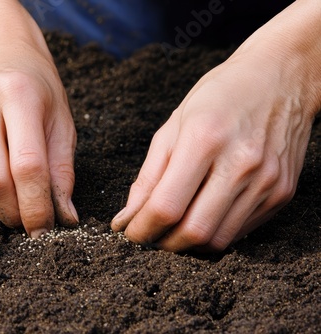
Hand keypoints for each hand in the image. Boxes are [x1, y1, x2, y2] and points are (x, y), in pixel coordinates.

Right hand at [0, 0, 79, 236]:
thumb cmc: (34, 90)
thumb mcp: (61, 121)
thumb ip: (62, 170)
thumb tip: (65, 217)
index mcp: (17, 94)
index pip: (27, 165)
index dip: (37, 206)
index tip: (44, 228)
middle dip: (15, 212)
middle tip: (29, 218)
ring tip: (11, 182)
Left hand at [111, 40, 317, 251]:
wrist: (282, 76)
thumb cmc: (220, 96)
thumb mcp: (173, 125)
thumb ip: (149, 175)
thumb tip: (127, 216)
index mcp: (204, 139)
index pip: (166, 206)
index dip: (141, 228)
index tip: (129, 232)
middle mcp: (241, 163)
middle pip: (194, 231)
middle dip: (162, 244)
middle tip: (149, 236)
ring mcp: (266, 181)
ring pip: (218, 240)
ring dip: (187, 245)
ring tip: (172, 230)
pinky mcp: (282, 192)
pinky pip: (240, 231)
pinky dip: (214, 233)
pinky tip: (201, 217)